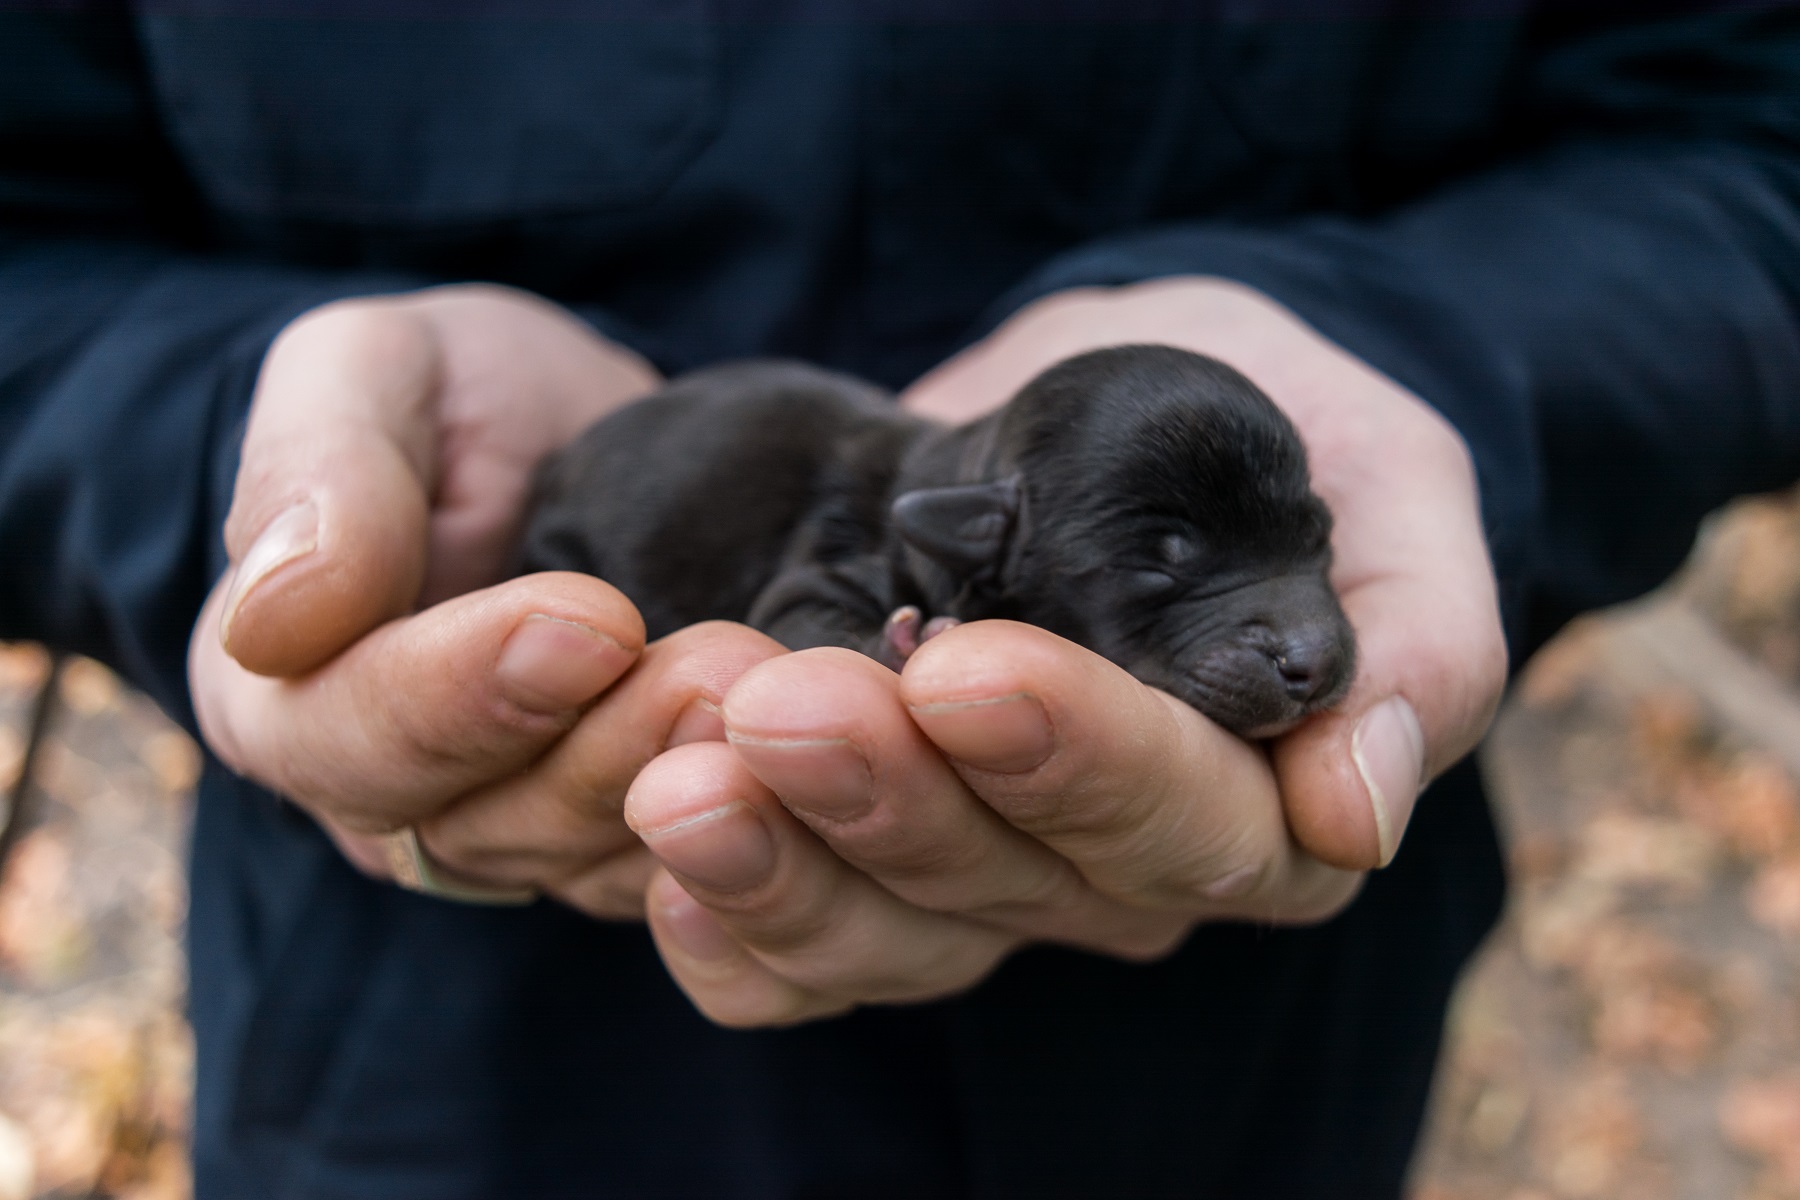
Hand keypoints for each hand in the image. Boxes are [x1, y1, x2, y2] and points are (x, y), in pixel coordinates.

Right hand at [189, 284, 731, 910]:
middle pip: (491, 826)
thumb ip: (313, 471)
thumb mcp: (367, 374)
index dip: (466, 694)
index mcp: (290, 699)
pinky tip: (835, 759)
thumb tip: (276, 620)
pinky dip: (765, 826)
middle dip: (616, 749)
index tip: (591, 621)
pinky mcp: (638, 844)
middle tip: (726, 667)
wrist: (582, 435)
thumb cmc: (455, 395)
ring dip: (705, 791)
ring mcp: (526, 836)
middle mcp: (400, 802)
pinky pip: (696, 873)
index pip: (350, 738)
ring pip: (605, 862)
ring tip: (787, 696)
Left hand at [622, 278, 1504, 1024]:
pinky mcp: (888, 851)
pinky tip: (653, 864)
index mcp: (1267, 814)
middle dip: (888, 796)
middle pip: (1009, 884)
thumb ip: (1413, 649)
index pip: (1180, 827)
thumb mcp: (1400, 500)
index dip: (1077, 761)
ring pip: (888, 925)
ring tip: (681, 772)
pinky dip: (729, 923)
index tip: (968, 671)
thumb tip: (1354, 809)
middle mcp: (1122, 872)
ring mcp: (996, 872)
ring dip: (780, 855)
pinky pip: (805, 944)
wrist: (1159, 413)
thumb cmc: (1300, 442)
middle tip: (775, 699)